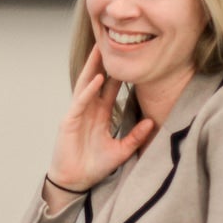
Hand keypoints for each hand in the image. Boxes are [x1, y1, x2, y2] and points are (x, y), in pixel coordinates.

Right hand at [45, 47, 155, 199]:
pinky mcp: (69, 121)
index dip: (119, 73)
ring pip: (86, 84)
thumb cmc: (93, 166)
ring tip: (100, 49)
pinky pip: (80, 102)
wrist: (75, 181)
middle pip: (97, 79)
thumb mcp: (121, 150)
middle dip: (103, 61)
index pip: (111, 88)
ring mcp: (78, 113)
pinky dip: (89, 90)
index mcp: (100, 114)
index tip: (130, 57)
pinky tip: (98, 79)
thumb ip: (135, 137)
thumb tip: (152, 123)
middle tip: (112, 41)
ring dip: (93, 67)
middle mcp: (89, 110)